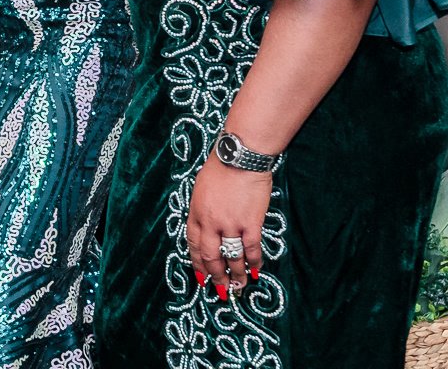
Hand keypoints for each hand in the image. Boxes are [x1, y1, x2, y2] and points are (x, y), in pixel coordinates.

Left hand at [187, 156, 269, 296]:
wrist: (239, 158)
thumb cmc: (220, 169)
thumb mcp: (201, 190)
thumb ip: (202, 211)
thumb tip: (207, 230)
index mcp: (196, 213)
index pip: (192, 244)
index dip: (197, 263)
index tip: (201, 277)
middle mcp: (210, 222)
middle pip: (210, 256)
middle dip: (214, 276)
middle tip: (220, 290)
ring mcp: (230, 224)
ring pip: (231, 257)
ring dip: (235, 275)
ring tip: (238, 287)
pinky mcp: (250, 224)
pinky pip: (251, 249)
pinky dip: (254, 263)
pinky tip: (256, 272)